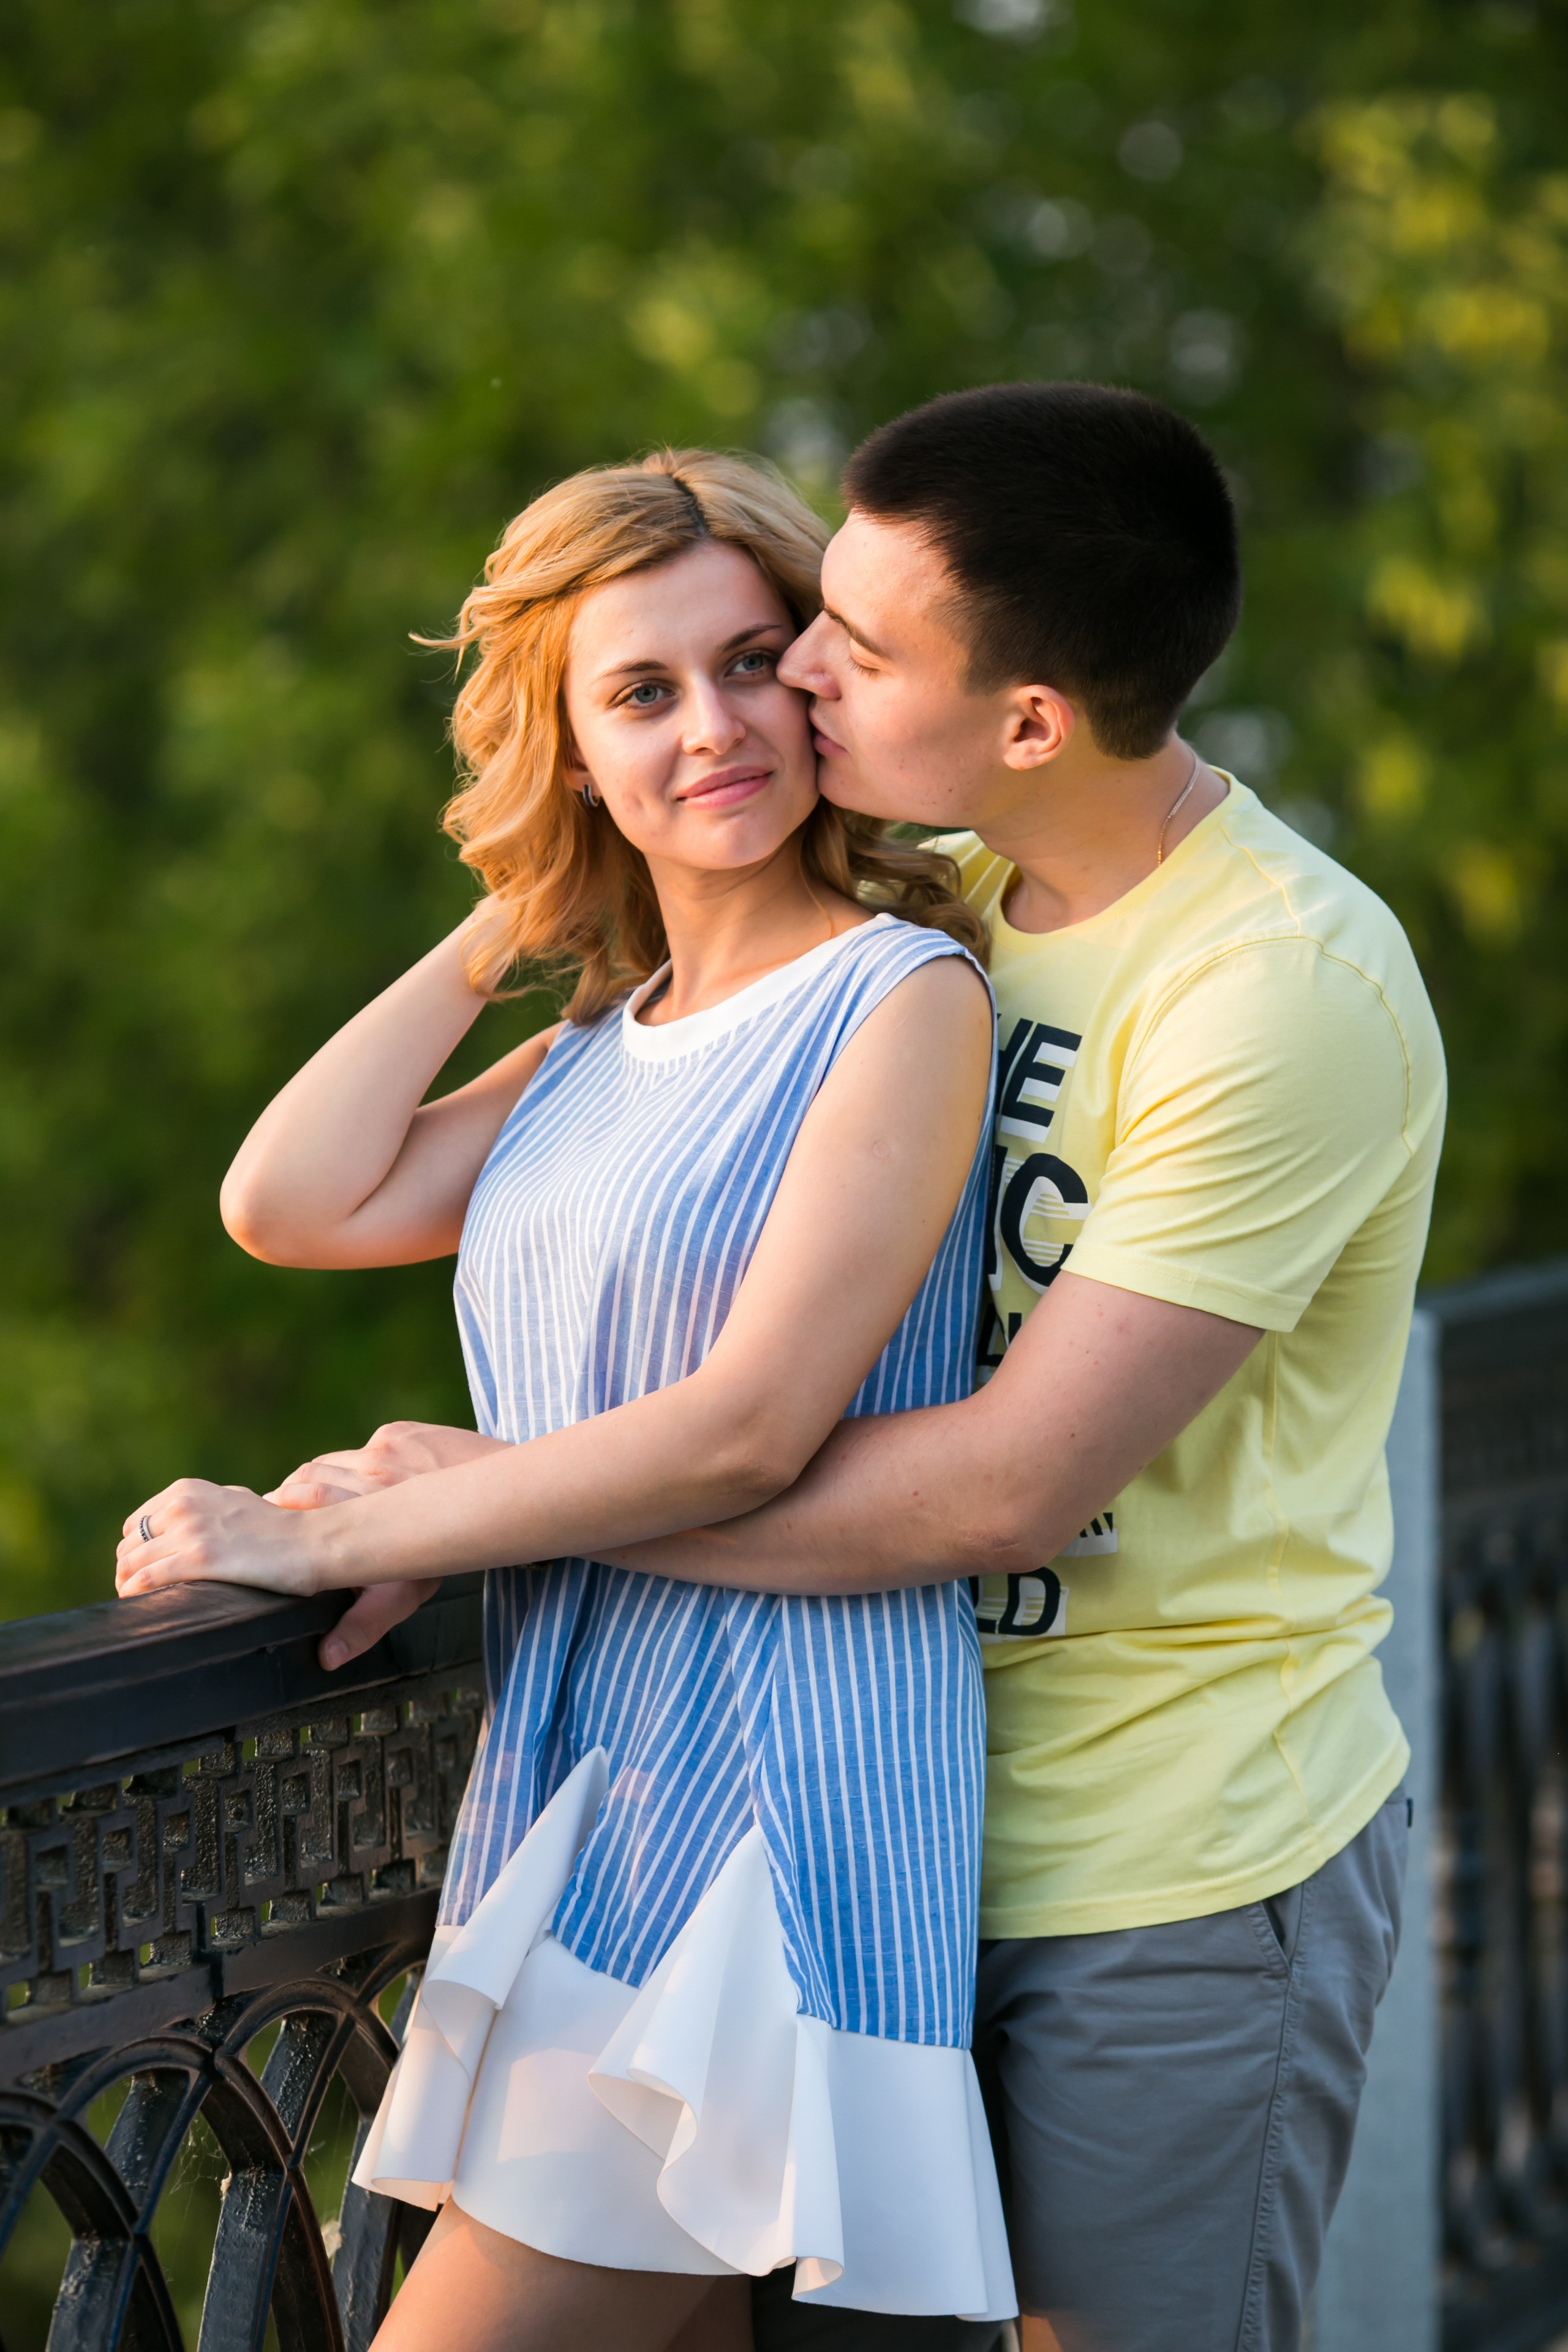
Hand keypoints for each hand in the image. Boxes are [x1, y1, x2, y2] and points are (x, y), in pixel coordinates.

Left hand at [117, 1479, 320, 1599]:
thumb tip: (181, 1527)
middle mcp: (183, 1505)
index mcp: (188, 1490)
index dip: (136, 1550)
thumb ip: (203, 1507)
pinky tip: (141, 1603)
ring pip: (131, 1563)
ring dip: (128, 1585)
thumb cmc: (277, 1528)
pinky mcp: (199, 1559)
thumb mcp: (232, 1501)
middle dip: (129, 1570)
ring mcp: (190, 1531)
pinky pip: (145, 1579)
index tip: (145, 1570)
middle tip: (140, 1593)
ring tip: (141, 1603)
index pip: (136, 1524)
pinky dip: (135, 1592)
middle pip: (128, 1545)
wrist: (309, 1542)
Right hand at [261, 1422, 500, 1670]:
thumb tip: (327, 1658)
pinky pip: (360, 1448)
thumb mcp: (404, 1594)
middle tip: (281, 1518)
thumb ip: (364, 1623)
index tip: (268, 1531)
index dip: (276, 1515)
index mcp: (364, 1520)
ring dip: (314, 1479)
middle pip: (303, 1480)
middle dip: (285, 1498)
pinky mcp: (399, 1433)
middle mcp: (371, 1480)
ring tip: (311, 1501)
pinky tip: (362, 1482)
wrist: (502, 1504)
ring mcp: (386, 1451)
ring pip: (327, 1462)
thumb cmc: (446, 1558)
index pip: (296, 1502)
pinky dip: (354, 1465)